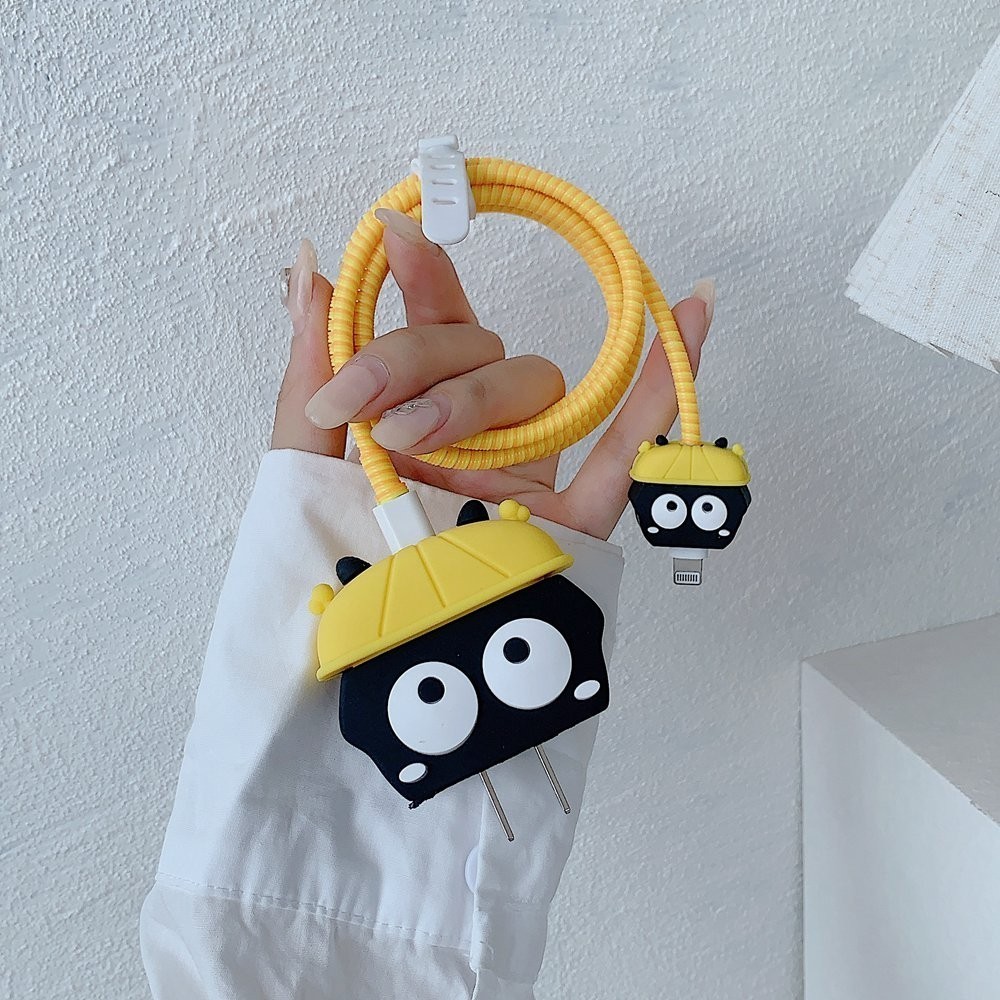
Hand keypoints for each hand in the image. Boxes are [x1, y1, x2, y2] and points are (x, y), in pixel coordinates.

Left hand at [271, 213, 712, 539]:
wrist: (372, 672)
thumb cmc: (333, 570)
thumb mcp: (305, 460)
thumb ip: (311, 364)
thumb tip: (310, 265)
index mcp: (417, 415)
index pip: (432, 327)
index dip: (419, 277)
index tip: (391, 235)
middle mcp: (476, 434)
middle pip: (480, 350)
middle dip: (417, 363)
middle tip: (367, 410)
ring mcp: (530, 472)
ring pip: (539, 386)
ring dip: (479, 394)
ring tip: (414, 442)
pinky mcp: (575, 520)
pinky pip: (629, 449)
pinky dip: (663, 387)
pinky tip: (696, 310)